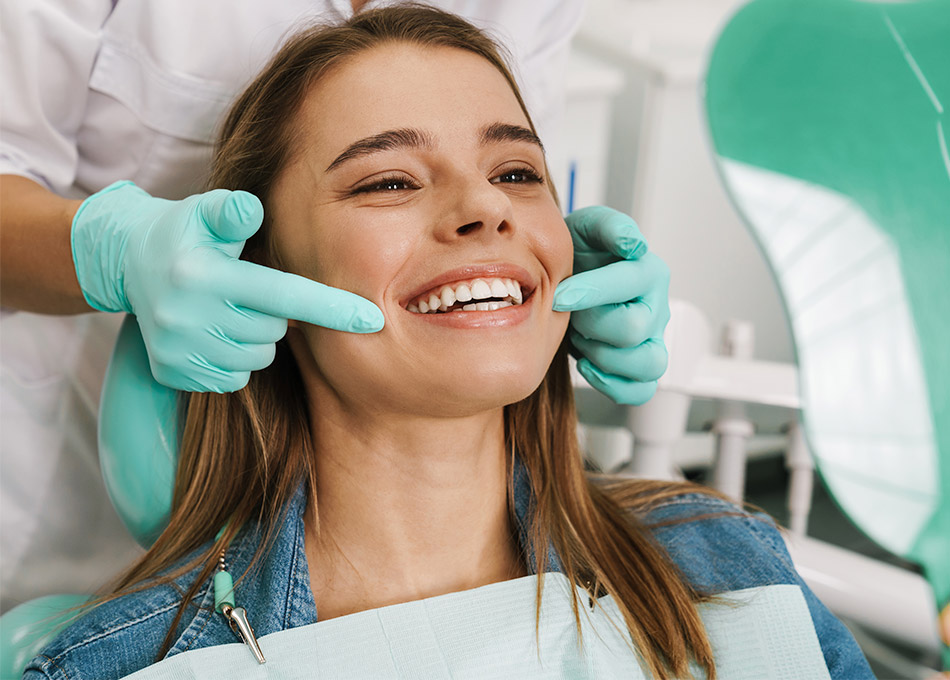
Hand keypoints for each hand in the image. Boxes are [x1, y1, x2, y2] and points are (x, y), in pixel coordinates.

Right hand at [71, 181, 383, 391]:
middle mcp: (187, 318)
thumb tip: (252, 209)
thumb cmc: (185, 232)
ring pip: (256, 358)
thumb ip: (233, 211)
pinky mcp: (173, 373)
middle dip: (273, 313)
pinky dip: (234, 359)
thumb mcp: (205, 211)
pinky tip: (213, 332)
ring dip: (254, 337)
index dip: (331, 308)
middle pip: (273, 331)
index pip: (283, 296)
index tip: (374, 320)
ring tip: (228, 309)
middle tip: (247, 289)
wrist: (127, 262)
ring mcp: (179, 351)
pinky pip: (233, 379)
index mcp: (203, 276)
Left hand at [554, 206, 669, 404]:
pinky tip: (587, 364)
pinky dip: (613, 384)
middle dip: (591, 324)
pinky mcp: (640, 366)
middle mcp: (656, 307)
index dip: (590, 292)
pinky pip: (641, 390)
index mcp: (648, 272)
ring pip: (648, 365)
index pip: (629, 285)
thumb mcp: (587, 227)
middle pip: (633, 330)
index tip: (559, 295)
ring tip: (582, 338)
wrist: (568, 278)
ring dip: (604, 356)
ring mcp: (652, 340)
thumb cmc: (579, 254)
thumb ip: (609, 227)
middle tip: (570, 314)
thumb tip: (632, 244)